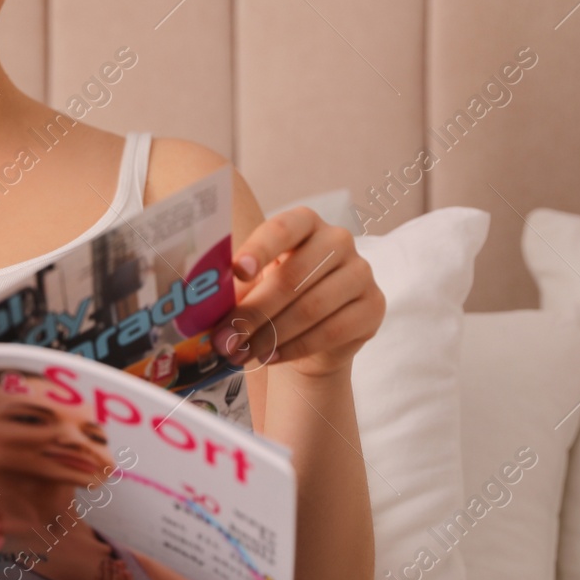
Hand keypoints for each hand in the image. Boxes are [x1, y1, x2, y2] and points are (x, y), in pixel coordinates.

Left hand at [220, 208, 384, 377]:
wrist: (313, 334)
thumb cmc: (276, 298)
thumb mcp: (255, 284)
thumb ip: (236, 285)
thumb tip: (205, 301)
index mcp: (304, 222)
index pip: (281, 228)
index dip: (258, 249)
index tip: (236, 272)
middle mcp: (337, 240)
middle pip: (293, 276)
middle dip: (254, 311)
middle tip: (224, 338)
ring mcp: (360, 272)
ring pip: (312, 307)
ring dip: (271, 335)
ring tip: (242, 353)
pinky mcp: (373, 306)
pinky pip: (333, 330)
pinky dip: (296, 347)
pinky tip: (271, 357)